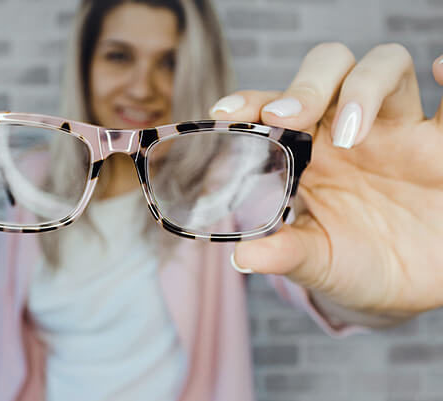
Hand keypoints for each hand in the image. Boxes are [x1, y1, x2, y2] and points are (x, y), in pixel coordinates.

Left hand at [210, 43, 442, 318]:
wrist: (406, 289)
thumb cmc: (351, 265)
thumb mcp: (315, 262)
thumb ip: (284, 253)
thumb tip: (241, 257)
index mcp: (307, 152)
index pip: (275, 108)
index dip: (251, 101)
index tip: (225, 113)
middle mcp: (348, 130)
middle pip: (327, 70)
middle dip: (305, 85)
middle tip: (286, 119)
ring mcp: (398, 130)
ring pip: (385, 67)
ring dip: (363, 87)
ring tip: (350, 132)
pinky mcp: (441, 145)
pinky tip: (441, 71)